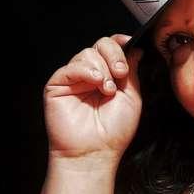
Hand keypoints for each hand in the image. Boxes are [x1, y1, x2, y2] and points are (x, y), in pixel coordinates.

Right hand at [44, 35, 143, 161]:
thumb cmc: (114, 131)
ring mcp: (74, 79)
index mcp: (109, 76)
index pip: (113, 49)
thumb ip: (132, 72)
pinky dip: (85, 71)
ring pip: (87, 54)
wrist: (95, 151)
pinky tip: (95, 82)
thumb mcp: (132, 97)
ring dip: (102, 69)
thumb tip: (135, 49)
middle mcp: (91, 75)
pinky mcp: (58, 85)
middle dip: (114, 55)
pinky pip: (71, 67)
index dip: (120, 43)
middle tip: (121, 73)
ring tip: (107, 90)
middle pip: (100, 45)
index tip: (130, 42)